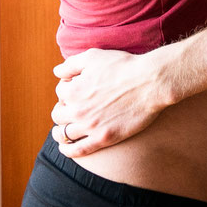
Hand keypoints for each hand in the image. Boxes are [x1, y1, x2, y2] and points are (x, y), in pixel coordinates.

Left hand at [51, 46, 176, 157]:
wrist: (149, 83)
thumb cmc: (123, 66)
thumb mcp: (93, 56)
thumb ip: (71, 64)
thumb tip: (56, 72)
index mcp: (73, 90)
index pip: (60, 92)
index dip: (67, 89)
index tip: (77, 89)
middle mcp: (77, 110)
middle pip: (58, 114)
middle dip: (61, 110)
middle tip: (69, 109)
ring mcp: (90, 126)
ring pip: (63, 134)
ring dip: (59, 132)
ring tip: (62, 131)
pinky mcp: (104, 138)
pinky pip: (78, 150)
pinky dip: (68, 150)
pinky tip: (66, 148)